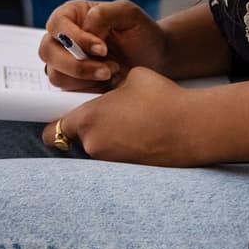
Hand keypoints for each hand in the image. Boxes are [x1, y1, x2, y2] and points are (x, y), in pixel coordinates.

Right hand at [39, 0, 167, 91]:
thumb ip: (104, 13)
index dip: (75, 38)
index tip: (103, 49)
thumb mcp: (129, 13)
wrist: (155, 60)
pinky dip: (88, 90)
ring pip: (55, 74)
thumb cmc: (141, 33)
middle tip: (107, 69)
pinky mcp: (72, 83)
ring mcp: (65, 62)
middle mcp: (62, 38)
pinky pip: (67, 91)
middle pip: (48, 51)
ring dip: (84, 79)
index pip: (57, 25)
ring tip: (112, 73)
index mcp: (72, 15)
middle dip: (77, 65)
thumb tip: (85, 28)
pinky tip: (108, 84)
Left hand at [42, 67, 203, 166]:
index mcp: (88, 119)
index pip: (54, 130)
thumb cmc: (163, 98)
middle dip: (91, 127)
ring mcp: (111, 162)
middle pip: (79, 138)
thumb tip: (105, 83)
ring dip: (110, 137)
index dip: (57, 123)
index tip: (63, 118)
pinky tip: (145, 135)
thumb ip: (109, 83)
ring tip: (135, 123)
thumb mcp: (131, 76)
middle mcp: (94, 145)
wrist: (194, 128)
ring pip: (100, 147)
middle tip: (114, 114)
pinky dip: (125, 147)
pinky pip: (117, 157)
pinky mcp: (129, 172)